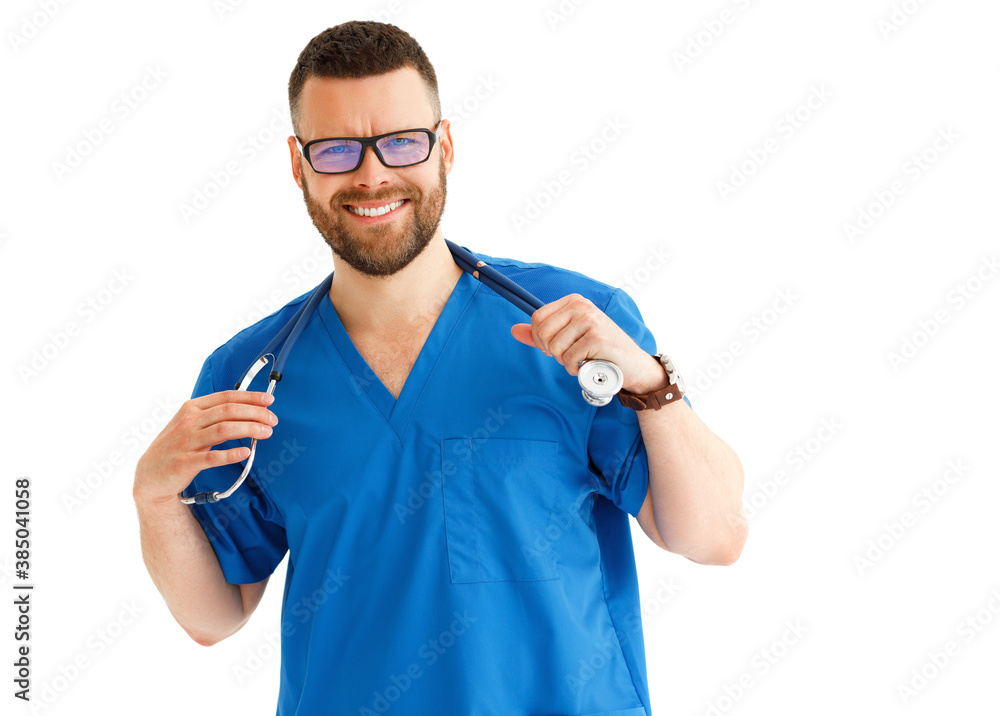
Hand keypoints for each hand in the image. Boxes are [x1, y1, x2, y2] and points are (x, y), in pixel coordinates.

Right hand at [133, 390, 277, 505]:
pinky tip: (245, 452)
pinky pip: (211, 457)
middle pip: (228, 411)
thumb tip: (247, 410)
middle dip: (255, 413)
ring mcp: (186, 442)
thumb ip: (213, 416)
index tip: (269, 400)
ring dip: (249, 429)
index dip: (250, 397)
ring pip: (224, 430)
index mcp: (192, 408)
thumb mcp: (189, 423)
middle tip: (272, 420)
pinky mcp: (185, 463)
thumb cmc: (175, 447)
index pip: (226, 397)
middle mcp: (189, 421)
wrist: (149, 475)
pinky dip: (230, 454)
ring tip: (266, 432)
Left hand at [509, 293, 662, 392]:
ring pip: (554, 347)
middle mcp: (581, 306)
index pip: (537, 318)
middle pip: (542, 332)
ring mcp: (590, 320)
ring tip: (582, 358)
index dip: (539, 339)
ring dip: (565, 361)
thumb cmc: (599, 351)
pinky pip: (568, 358)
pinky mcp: (596, 338)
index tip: (553, 348)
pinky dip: (575, 369)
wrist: (631, 364)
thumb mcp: (568, 337)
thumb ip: (541, 334)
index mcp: (573, 301)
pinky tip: (588, 365)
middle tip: (569, 355)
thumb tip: (514, 330)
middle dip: (552, 351)